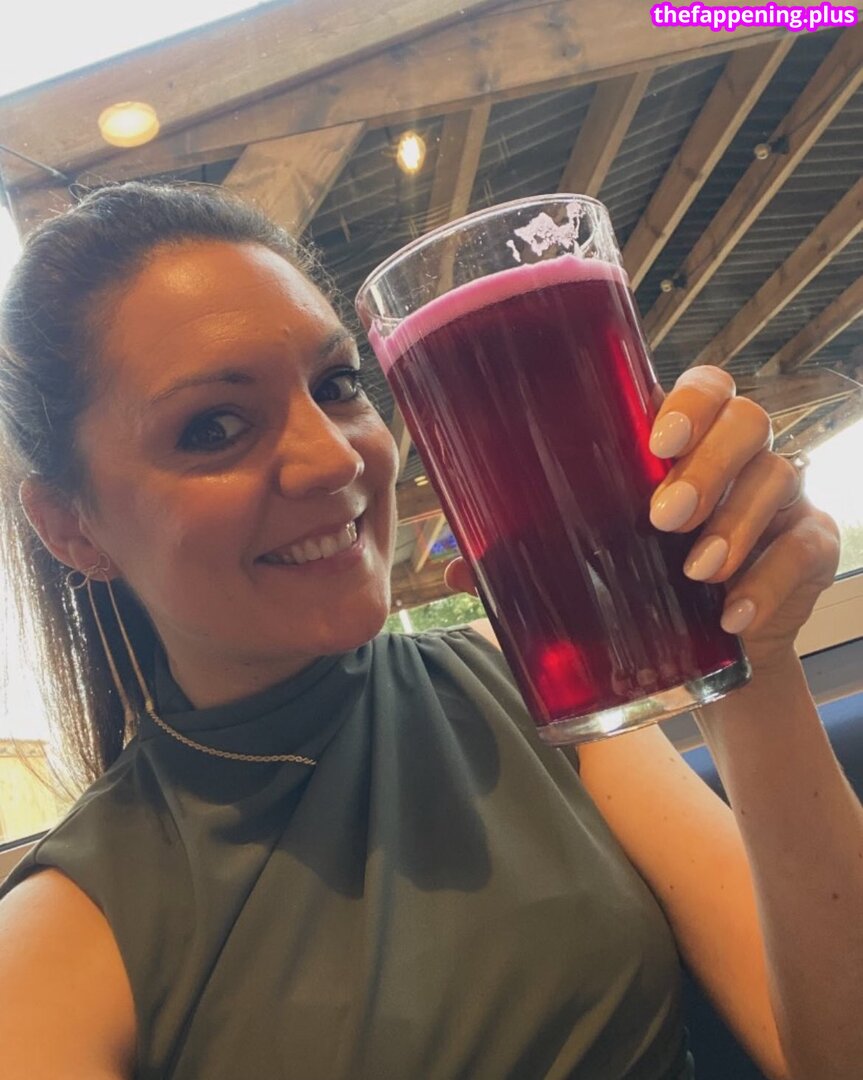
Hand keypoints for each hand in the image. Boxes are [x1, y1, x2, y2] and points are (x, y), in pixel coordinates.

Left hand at [446, 366, 840, 676]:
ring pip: (778, 478)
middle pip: (747, 421)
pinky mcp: (809, 548)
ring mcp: (780, 499)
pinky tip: (734, 615)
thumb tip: (456, 568)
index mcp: (681, 443)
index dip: (689, 402)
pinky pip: (806, 548)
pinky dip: (769, 582)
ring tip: (696, 572)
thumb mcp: (585, 562)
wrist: (703, 653)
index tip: (656, 441)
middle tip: (664, 517)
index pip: (703, 387)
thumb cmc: (639, 584)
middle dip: (707, 466)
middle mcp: (738, 457)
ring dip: (735, 525)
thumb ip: (526, 556)